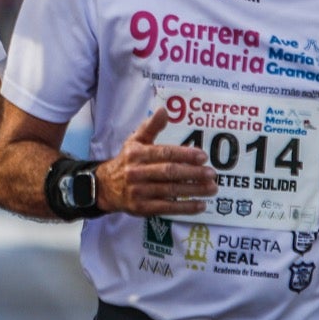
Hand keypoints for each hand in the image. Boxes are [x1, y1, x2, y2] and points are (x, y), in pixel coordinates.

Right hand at [96, 108, 216, 217]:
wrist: (106, 187)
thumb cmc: (127, 161)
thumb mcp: (135, 141)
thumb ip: (151, 126)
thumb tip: (164, 110)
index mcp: (136, 154)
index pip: (164, 153)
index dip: (185, 155)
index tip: (203, 157)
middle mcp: (136, 173)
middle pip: (169, 173)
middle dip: (193, 173)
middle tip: (212, 174)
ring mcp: (138, 192)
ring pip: (171, 191)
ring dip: (194, 190)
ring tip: (212, 188)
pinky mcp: (142, 208)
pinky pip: (167, 208)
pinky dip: (185, 208)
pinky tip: (201, 205)